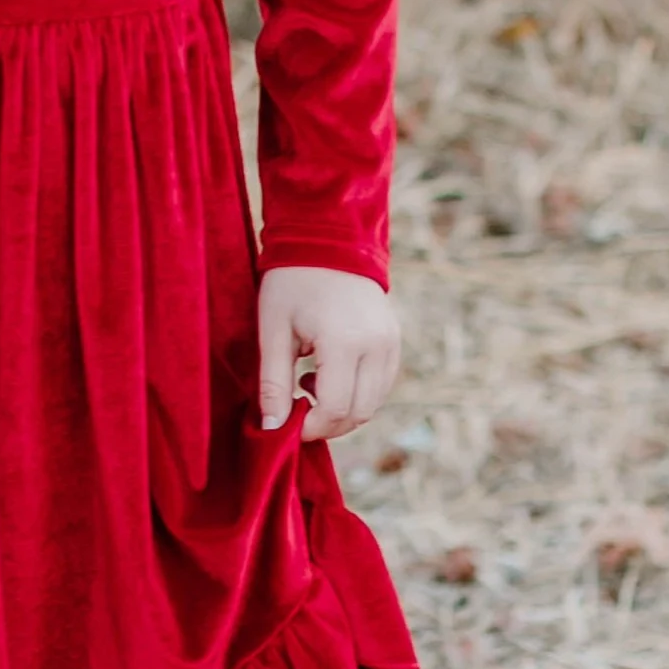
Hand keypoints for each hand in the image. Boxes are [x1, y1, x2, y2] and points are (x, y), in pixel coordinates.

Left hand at [258, 266, 398, 443]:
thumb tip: (273, 429)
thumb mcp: (274, 331)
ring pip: (373, 403)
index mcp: (345, 342)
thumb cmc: (292, 281)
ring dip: (343, 410)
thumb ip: (274, 383)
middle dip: (327, 424)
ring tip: (309, 385)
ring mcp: (391, 343)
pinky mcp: (395, 340)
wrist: (328, 239)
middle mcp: (377, 346)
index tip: (287, 426)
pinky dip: (357, 394)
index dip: (310, 427)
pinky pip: (381, 385)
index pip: (335, 409)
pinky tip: (329, 374)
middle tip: (296, 411)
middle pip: (359, 413)